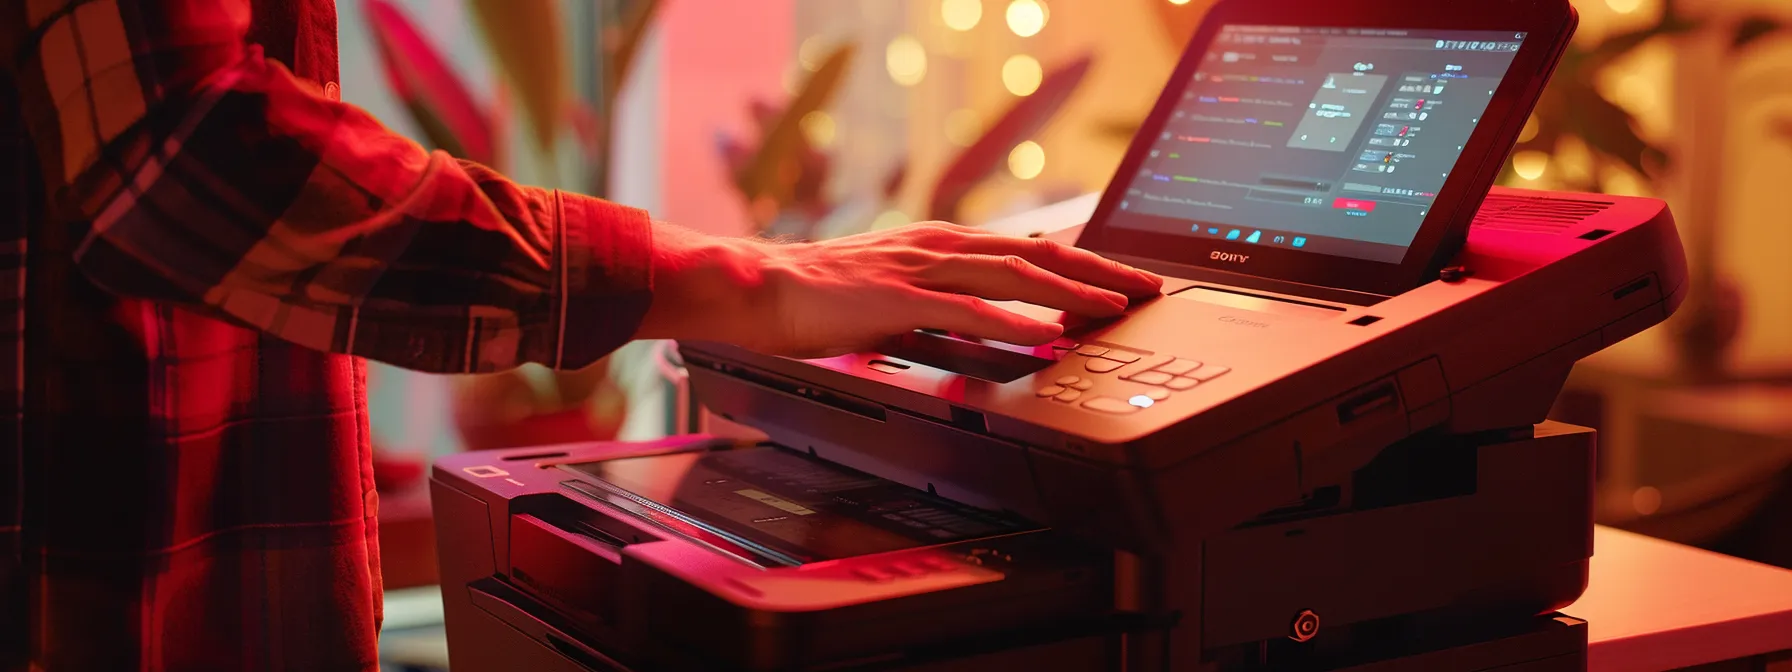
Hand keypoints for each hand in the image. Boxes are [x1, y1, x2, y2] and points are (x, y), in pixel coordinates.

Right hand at [638, 221, 1163, 357]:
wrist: (756, 288)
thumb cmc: (815, 300)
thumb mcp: (893, 299)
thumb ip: (943, 311)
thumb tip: (993, 333)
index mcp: (938, 244)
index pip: (1027, 248)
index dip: (1082, 262)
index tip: (1123, 277)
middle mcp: (937, 246)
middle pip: (1037, 253)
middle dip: (1098, 271)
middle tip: (1147, 287)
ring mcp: (919, 268)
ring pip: (1013, 272)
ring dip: (1070, 289)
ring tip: (1115, 306)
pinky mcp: (896, 298)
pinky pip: (963, 308)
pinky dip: (1008, 319)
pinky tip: (1041, 331)